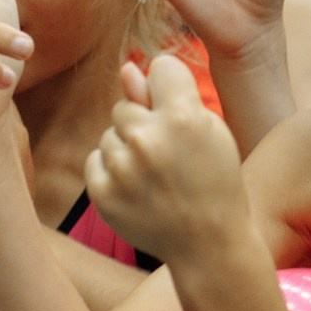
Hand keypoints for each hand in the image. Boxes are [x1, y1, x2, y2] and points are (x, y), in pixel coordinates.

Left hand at [84, 53, 251, 265]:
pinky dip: (112, 171)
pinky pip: (95, 159)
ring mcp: (121, 168)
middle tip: (168, 154)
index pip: (160, 67)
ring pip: (109, 133)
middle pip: (125, 104)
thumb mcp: (209, 132)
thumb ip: (166, 96)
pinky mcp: (101, 192)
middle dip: (143, 122)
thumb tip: (126, 68)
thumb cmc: (215, 181)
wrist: (208, 243)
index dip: (170, 87)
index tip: (179, 110)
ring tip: (155, 176)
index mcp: (183, 118)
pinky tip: (137, 188)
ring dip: (127, 148)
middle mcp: (148, 139)